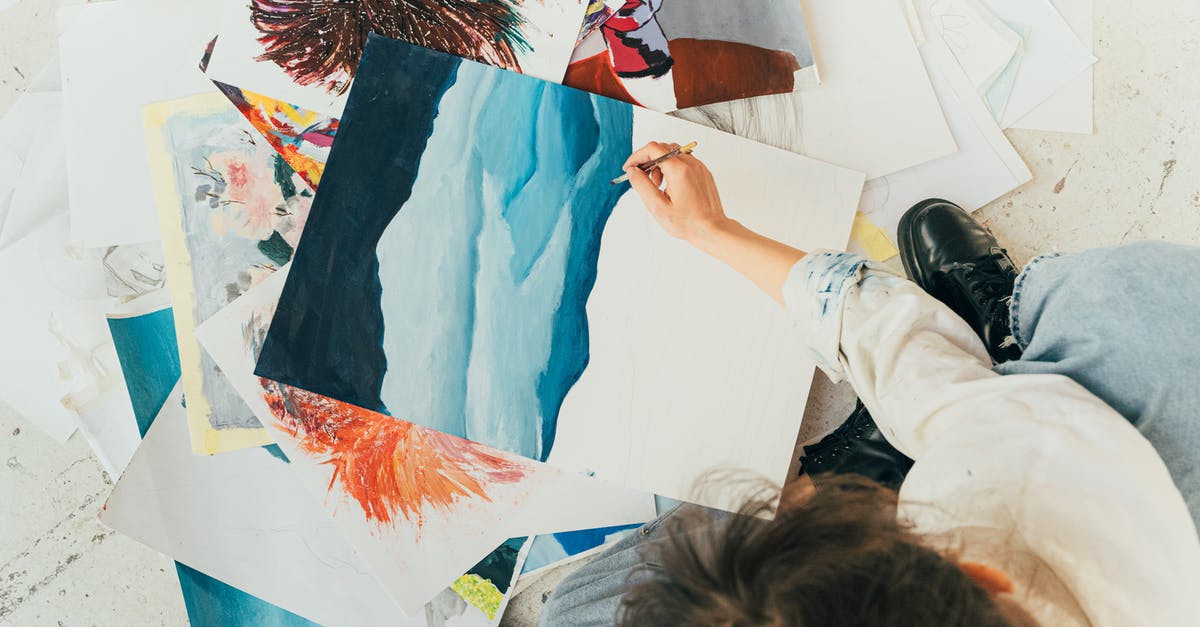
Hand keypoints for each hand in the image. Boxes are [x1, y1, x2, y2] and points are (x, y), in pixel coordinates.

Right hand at [622, 141, 805, 303]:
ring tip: (659, 190)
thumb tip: (634, 171)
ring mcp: (701, 168)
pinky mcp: (705, 175)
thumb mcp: (659, 209)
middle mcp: (692, 163)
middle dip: (650, 161)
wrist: (717, 234)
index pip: (652, 148)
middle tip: (645, 181)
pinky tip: (673, 192)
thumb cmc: (691, 227)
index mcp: (680, 168)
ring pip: (675, 154)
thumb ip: (643, 187)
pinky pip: (684, 164)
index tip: (629, 170)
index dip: (637, 156)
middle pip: (664, 147)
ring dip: (662, 167)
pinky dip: (673, 172)